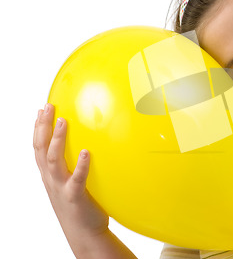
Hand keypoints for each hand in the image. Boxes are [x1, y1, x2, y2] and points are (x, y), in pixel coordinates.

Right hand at [33, 104, 108, 245]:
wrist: (84, 233)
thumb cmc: (81, 206)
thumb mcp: (72, 183)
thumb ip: (73, 166)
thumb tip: (86, 145)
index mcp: (50, 175)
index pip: (38, 148)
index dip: (37, 129)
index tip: (41, 110)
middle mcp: (51, 180)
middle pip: (41, 149)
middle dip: (43, 127)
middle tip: (48, 106)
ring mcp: (61, 188)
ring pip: (54, 161)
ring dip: (57, 140)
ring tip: (63, 122)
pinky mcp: (75, 196)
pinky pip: (77, 179)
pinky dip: (81, 165)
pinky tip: (86, 152)